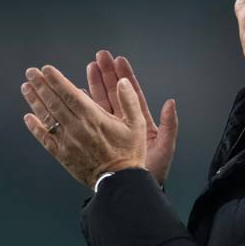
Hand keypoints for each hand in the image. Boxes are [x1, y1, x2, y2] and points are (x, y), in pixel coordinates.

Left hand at [21, 65, 146, 188]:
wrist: (119, 181)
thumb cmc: (130, 152)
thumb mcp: (138, 125)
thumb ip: (129, 101)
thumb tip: (122, 82)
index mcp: (93, 118)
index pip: (69, 94)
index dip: (56, 80)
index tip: (46, 69)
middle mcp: (77, 127)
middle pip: (54, 102)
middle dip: (41, 85)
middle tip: (30, 73)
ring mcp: (67, 142)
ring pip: (47, 118)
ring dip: (35, 101)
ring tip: (26, 88)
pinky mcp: (63, 155)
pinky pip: (45, 139)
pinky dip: (35, 127)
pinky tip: (28, 117)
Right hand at [86, 50, 177, 185]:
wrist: (135, 188)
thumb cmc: (154, 170)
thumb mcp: (165, 147)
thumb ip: (170, 125)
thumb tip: (171, 102)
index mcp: (141, 121)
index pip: (131, 93)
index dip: (124, 76)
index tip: (118, 59)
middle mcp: (125, 122)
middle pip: (114, 93)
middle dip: (106, 74)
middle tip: (98, 57)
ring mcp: (111, 129)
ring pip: (100, 103)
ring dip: (93, 86)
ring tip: (87, 68)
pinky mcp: (99, 138)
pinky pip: (88, 119)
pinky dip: (81, 107)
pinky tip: (73, 95)